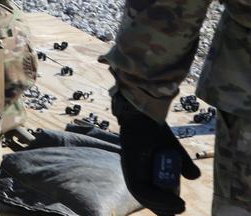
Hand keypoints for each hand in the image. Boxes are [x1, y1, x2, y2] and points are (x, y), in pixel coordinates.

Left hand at [112, 93, 200, 214]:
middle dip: (162, 208)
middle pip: (145, 198)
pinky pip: (141, 190)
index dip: (163, 203)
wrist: (146, 116)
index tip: (179, 207)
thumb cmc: (156, 131)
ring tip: (181, 207)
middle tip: (180, 210)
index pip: (149, 193)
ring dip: (163, 206)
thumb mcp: (175, 151)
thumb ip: (184, 164)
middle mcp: (133, 172)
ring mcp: (129, 170)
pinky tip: (176, 202)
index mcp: (141, 170)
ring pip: (143, 196)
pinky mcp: (129, 168)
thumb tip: (193, 178)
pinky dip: (158, 199)